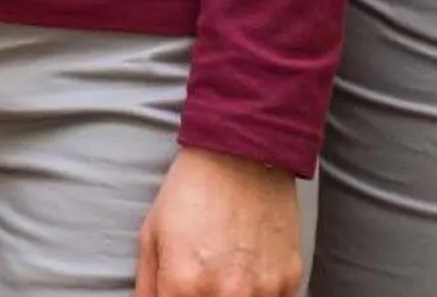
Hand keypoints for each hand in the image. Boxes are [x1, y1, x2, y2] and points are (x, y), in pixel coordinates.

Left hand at [136, 146, 302, 296]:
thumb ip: (148, 286)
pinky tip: (249, 270)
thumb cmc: (192, 191)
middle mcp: (225, 294)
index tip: (179, 290)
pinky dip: (259, 293)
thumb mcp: (152, 235)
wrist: (241, 153)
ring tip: (226, 273)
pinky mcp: (288, 280)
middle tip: (200, 278)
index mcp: (184, 284)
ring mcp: (261, 290)